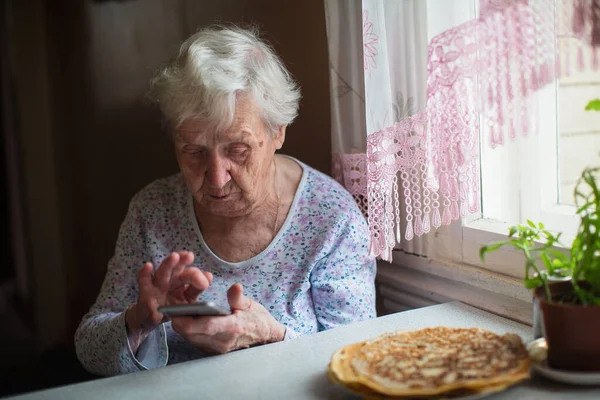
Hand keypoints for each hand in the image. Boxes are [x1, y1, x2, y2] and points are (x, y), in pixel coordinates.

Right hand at [126, 251, 211, 334]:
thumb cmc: (170, 307)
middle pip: (177, 269)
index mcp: (181, 281)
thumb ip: (196, 288)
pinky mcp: (145, 293)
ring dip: (168, 264)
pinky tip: (148, 266)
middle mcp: (170, 280)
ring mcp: (157, 286)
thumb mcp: (186, 301)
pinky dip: (144, 274)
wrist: (150, 318)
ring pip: (163, 273)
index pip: (190, 274)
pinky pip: (144, 281)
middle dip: (183, 262)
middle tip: (189, 256)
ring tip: (175, 256)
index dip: (198, 276)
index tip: (206, 278)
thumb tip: (209, 275)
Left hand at [171, 283, 285, 353]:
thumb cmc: (258, 320)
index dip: (185, 318)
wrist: (265, 339)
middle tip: (173, 304)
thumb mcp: (250, 305)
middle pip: (190, 334)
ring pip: (189, 338)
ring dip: (182, 324)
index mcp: (231, 328)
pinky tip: (189, 317)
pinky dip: (189, 329)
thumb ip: (238, 298)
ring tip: (179, 309)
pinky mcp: (212, 350)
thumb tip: (235, 287)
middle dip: (178, 319)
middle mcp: (221, 341)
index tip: (175, 308)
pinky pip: (195, 340)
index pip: (203, 326)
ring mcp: (216, 348)